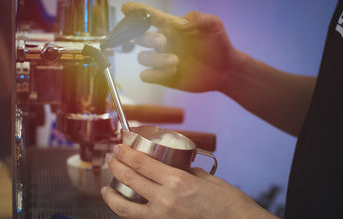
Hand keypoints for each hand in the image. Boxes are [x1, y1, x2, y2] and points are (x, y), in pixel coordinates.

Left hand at [102, 144, 267, 218]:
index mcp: (179, 182)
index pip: (142, 163)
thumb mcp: (213, 181)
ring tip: (108, 190)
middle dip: (115, 167)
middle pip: (129, 180)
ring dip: (111, 197)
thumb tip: (181, 171)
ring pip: (125, 209)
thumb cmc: (235, 209)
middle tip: (112, 161)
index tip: (119, 148)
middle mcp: (166, 202)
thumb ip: (191, 174)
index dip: (126, 153)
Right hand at [122, 2, 237, 91]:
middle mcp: (163, 43)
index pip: (150, 17)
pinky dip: (155, 74)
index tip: (126, 8)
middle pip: (140, 37)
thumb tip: (177, 23)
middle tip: (163, 42)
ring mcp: (162, 60)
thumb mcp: (213, 25)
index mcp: (172, 27)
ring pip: (142, 58)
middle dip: (147, 38)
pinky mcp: (163, 77)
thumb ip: (197, 18)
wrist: (225, 70)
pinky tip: (173, 72)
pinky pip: (146, 76)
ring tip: (176, 61)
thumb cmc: (219, 44)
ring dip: (156, 59)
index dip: (137, 12)